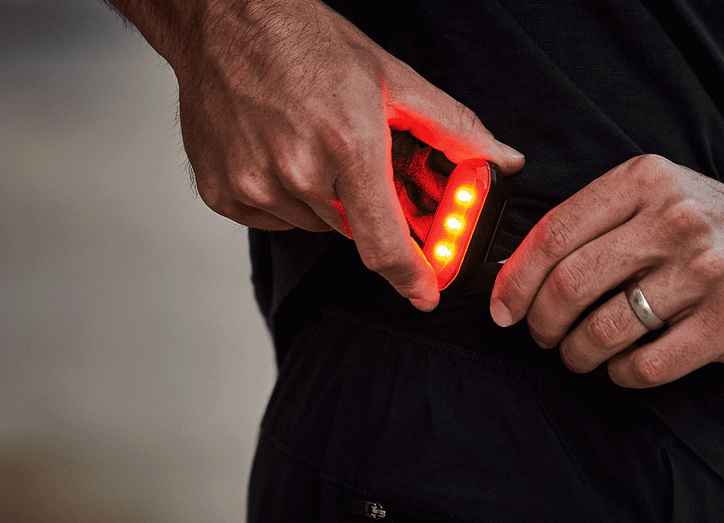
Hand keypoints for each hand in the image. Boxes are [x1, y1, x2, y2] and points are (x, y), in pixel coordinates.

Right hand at [154, 0, 523, 309]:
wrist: (227, 22)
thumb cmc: (307, 42)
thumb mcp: (392, 79)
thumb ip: (452, 129)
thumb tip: (502, 158)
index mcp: (347, 146)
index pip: (385, 243)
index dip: (411, 277)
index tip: (424, 294)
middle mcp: (297, 172)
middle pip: (353, 229)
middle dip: (367, 205)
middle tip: (359, 162)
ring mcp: (254, 185)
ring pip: (313, 223)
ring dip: (324, 199)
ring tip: (312, 144)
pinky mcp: (222, 192)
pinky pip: (272, 218)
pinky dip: (284, 196)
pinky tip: (280, 152)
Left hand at [489, 154, 723, 387]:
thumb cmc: (699, 220)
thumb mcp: (646, 193)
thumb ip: (586, 222)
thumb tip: (512, 275)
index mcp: (644, 182)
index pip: (554, 235)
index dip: (515, 280)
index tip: (503, 309)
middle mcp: (677, 221)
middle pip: (571, 285)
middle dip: (541, 322)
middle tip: (541, 335)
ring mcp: (709, 272)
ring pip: (605, 331)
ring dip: (576, 353)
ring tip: (578, 352)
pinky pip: (647, 366)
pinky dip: (620, 373)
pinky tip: (621, 364)